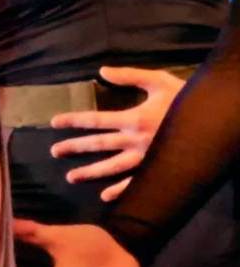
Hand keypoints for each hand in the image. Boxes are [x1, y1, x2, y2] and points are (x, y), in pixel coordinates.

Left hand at [50, 66, 185, 200]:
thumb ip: (129, 76)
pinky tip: (105, 196)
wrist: (213, 122)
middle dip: (75, 147)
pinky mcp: (158, 170)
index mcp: (133, 118)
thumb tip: (102, 70)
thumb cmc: (185, 99)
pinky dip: (121, 190)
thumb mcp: (158, 81)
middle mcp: (136, 141)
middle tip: (54, 151)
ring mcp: (146, 159)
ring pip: (113, 167)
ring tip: (70, 177)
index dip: (73, 120)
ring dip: (91, 172)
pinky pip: (136, 183)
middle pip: (98, 145)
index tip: (54, 122)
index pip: (95, 119)